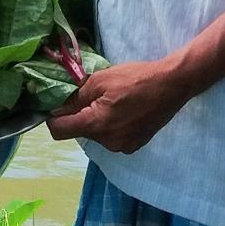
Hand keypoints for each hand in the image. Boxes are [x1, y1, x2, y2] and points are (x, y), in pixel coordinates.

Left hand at [44, 59, 196, 154]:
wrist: (172, 85)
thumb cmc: (135, 78)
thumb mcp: (100, 80)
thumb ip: (74, 96)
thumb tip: (55, 107)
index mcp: (96, 125)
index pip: (59, 131)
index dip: (52, 117)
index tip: (57, 104)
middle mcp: (108, 142)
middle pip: (80, 131)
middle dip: (80, 114)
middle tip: (95, 95)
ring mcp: (123, 147)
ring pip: (96, 134)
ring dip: (97, 119)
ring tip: (114, 101)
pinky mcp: (134, 146)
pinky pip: (112, 137)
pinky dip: (112, 125)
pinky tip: (125, 110)